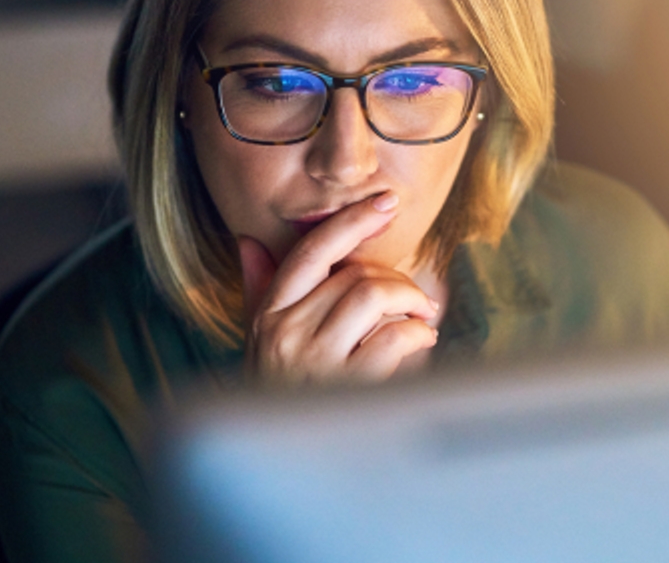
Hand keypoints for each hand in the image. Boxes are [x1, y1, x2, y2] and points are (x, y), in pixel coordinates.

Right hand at [238, 194, 438, 384]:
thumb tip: (247, 241)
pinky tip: (420, 342)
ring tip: (421, 317)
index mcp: (268, 314)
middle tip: (414, 297)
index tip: (385, 203)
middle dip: (395, 279)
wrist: (277, 465)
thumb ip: (258, 290)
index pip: (311, 251)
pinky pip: (394, 338)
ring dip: (410, 301)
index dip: (351, 221)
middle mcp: (286, 332)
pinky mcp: (347, 388)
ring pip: (374, 296)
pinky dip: (418, 334)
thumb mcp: (256, 341)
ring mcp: (316, 361)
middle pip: (353, 274)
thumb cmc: (274, 395)